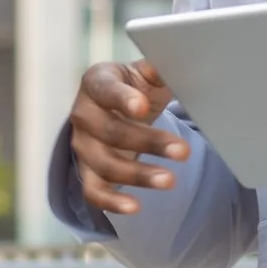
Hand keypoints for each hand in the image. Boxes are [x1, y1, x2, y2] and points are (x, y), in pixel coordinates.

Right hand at [67, 61, 188, 216]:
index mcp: (96, 82)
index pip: (106, 90)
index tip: (144, 108)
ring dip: (138, 175)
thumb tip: (176, 60)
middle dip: (148, 142)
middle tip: (183, 151)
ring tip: (169, 180)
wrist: (116, 109)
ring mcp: (82, 145)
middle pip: (110, 131)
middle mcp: (83, 113)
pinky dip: (111, 201)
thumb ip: (158, 68)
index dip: (122, 99)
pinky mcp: (86, 171)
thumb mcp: (145, 73)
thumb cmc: (135, 87)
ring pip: (104, 164)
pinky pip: (93, 191)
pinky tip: (135, 207)